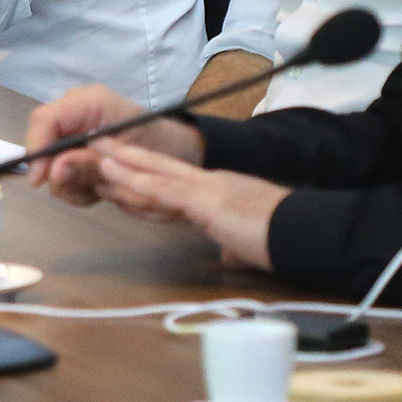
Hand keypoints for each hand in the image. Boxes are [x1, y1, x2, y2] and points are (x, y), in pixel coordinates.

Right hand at [23, 84, 200, 206]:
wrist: (178, 150)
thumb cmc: (160, 145)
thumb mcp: (127, 157)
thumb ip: (89, 165)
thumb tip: (54, 172)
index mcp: (89, 103)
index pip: (45, 119)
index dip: (36, 149)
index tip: (39, 181)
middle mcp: (76, 111)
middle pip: (43, 141)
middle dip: (57, 172)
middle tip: (80, 192)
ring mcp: (74, 128)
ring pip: (50, 160)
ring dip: (69, 183)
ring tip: (96, 191)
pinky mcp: (76, 145)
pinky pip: (61, 168)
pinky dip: (75, 184)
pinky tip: (96, 188)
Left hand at [82, 140, 286, 268]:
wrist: (309, 233)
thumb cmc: (286, 239)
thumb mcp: (252, 242)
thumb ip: (236, 245)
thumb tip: (231, 255)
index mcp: (220, 191)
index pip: (173, 182)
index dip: (144, 174)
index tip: (120, 169)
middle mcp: (211, 183)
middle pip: (159, 167)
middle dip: (126, 158)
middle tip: (95, 146)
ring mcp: (208, 189)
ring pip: (156, 172)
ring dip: (122, 164)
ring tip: (92, 153)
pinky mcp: (208, 202)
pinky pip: (164, 189)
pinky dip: (136, 180)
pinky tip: (115, 175)